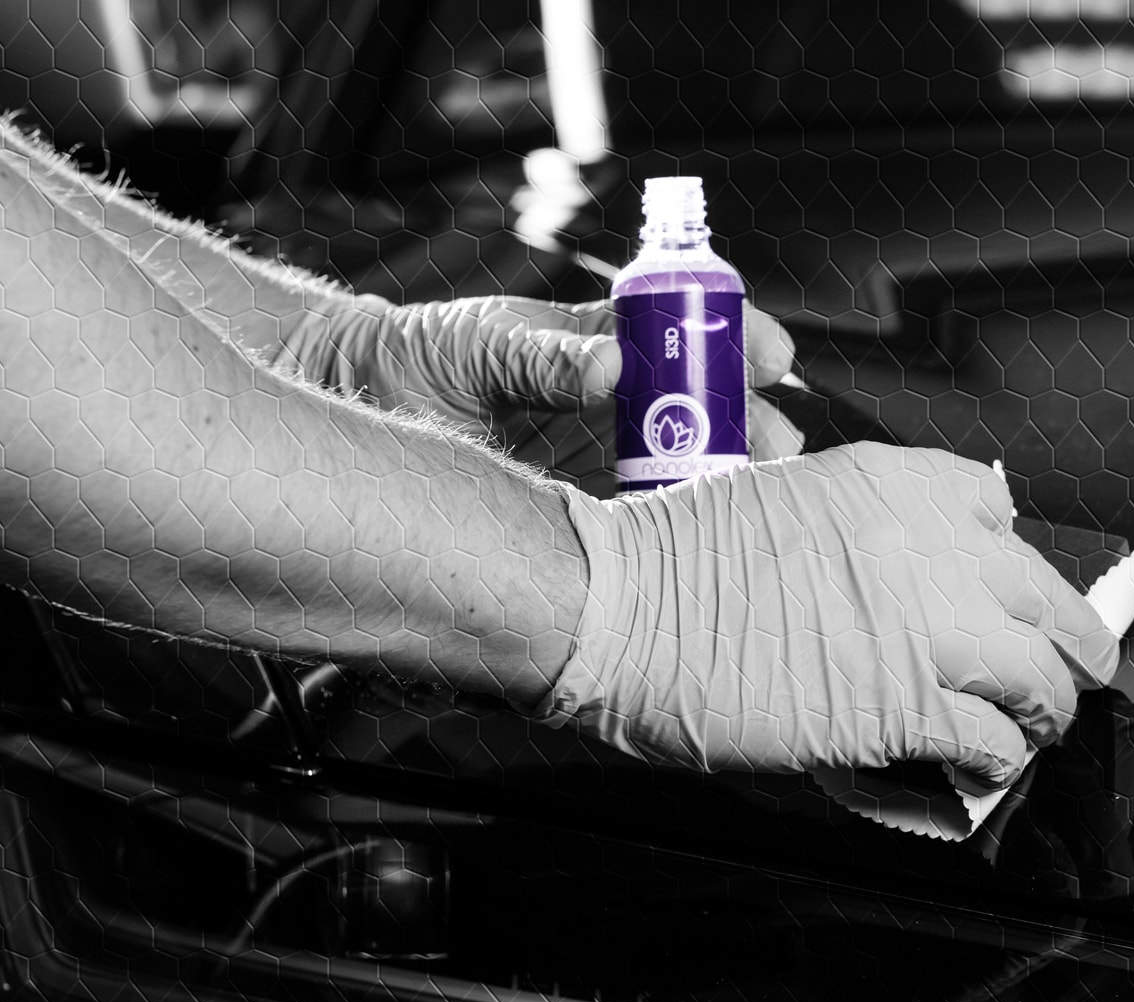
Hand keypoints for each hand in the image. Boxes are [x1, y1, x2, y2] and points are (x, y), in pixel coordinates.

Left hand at [331, 295, 805, 493]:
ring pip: (680, 464)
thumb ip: (540, 355)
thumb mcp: (478, 346)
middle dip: (751, 420)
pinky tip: (696, 540)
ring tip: (751, 495)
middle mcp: (609, 398)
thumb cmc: (414, 358)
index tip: (771, 357)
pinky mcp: (576, 511)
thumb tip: (608, 366)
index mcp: (598, 342)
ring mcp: (595, 455)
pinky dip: (671, 526)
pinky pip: (636, 517)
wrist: (355, 409)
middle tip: (779, 445)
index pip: (686, 330)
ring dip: (722, 476)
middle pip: (702, 405)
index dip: (737, 339)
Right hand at [538, 443, 1120, 791]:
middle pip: (1048, 598)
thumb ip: (861, 527)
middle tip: (1077, 669)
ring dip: (1045, 710)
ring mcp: (930, 628)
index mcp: (901, 481)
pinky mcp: (907, 708)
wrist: (628, 609)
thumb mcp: (788, 493)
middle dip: (1073, 643)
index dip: (1008, 560)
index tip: (1006, 591)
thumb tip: (894, 578)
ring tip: (1035, 729)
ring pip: (1041, 676)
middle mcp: (935, 546)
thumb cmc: (679, 556)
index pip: (1000, 509)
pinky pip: (991, 740)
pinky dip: (996, 758)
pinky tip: (983, 766)